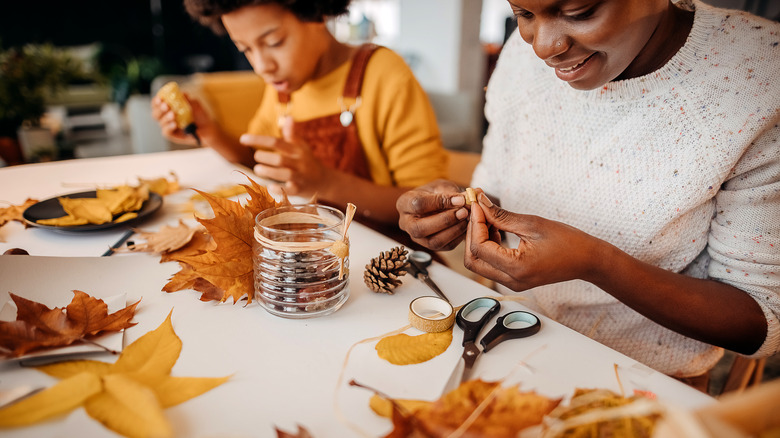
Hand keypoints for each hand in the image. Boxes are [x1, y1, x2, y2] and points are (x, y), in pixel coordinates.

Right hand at [151, 93, 213, 145]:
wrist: (208, 128)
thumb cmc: (200, 115)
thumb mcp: (195, 105)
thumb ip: (188, 100)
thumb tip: (183, 94)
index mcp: (168, 108)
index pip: (157, 104)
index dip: (156, 101)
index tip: (160, 98)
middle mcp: (166, 117)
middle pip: (156, 113)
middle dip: (159, 109)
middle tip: (166, 106)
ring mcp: (169, 127)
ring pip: (160, 122)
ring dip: (165, 117)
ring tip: (173, 114)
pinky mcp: (172, 135)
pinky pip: (166, 132)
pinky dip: (168, 127)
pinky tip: (174, 124)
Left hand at [243, 117, 331, 197]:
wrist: (324, 182)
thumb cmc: (307, 162)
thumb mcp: (301, 147)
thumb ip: (292, 134)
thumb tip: (288, 117)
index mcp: (297, 150)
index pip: (276, 142)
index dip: (258, 140)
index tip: (242, 139)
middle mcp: (299, 162)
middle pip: (280, 159)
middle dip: (264, 158)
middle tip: (256, 157)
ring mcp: (300, 177)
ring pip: (284, 174)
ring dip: (269, 171)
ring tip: (258, 170)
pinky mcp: (300, 190)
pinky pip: (289, 189)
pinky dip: (278, 189)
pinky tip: (269, 186)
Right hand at [396, 180, 469, 250]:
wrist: (435, 203)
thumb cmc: (435, 193)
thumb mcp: (440, 186)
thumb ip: (451, 192)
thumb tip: (466, 198)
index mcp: (404, 203)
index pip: (418, 204)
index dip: (440, 202)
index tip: (459, 199)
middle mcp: (406, 223)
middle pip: (420, 228)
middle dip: (445, 221)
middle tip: (463, 212)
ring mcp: (417, 238)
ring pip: (433, 241)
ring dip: (453, 230)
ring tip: (467, 218)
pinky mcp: (431, 246)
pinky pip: (445, 246)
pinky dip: (458, 237)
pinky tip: (466, 226)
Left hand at [465, 193, 603, 290]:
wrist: (587, 260)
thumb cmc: (568, 241)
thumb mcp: (532, 224)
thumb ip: (502, 216)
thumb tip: (480, 203)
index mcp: (516, 268)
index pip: (479, 247)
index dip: (474, 223)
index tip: (477, 204)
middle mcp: (511, 280)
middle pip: (472, 260)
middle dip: (471, 234)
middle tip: (478, 211)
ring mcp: (512, 283)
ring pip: (479, 263)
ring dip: (478, 240)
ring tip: (488, 218)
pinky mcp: (514, 279)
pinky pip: (491, 265)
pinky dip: (487, 247)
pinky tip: (496, 229)